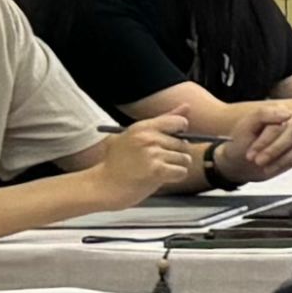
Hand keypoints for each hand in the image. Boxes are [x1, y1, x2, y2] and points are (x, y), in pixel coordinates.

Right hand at [85, 116, 206, 208]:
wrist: (104, 186)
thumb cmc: (120, 161)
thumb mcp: (136, 135)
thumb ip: (163, 120)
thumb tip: (187, 106)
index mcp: (142, 127)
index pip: (179, 122)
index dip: (180, 132)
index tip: (169, 141)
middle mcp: (148, 138)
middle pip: (184, 144)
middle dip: (175, 154)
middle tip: (155, 161)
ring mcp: (152, 154)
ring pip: (185, 159)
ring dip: (175, 167)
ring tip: (156, 169)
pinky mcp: (157, 171)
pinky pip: (182, 172)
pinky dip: (175, 177)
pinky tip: (160, 178)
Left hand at [219, 106, 291, 179]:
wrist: (243, 162)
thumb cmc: (244, 143)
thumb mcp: (245, 127)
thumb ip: (263, 114)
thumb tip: (288, 114)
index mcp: (278, 111)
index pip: (278, 125)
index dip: (265, 142)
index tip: (251, 155)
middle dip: (274, 151)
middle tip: (258, 162)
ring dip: (283, 160)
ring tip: (266, 168)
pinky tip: (279, 166)